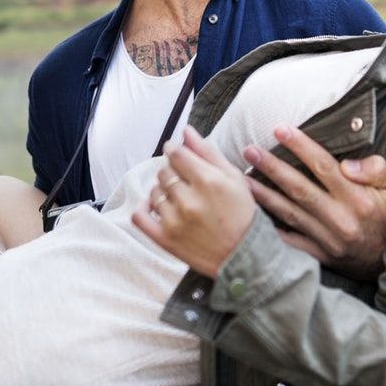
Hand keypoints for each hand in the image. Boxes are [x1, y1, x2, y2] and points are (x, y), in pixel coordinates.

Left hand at [133, 128, 255, 278]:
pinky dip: (144, 207)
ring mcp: (174, 220)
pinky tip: (156, 207)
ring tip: (180, 200)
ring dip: (163, 191)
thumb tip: (186, 131)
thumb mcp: (234, 179)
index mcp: (207, 180)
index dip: (175, 150)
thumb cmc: (242, 214)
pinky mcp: (165, 239)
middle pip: (164, 171)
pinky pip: (140, 215)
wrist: (244, 255)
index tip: (178, 154)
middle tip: (187, 183)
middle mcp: (188, 199)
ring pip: (154, 192)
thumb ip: (208, 152)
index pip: (175, 153)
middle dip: (173, 173)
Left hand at [243, 125, 385, 279]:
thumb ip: (374, 169)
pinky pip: (291, 241)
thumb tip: (347, 164)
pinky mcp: (320, 255)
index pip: (324, 166)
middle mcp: (340, 219)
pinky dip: (270, 229)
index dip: (300, 146)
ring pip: (289, 213)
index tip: (279, 129)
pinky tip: (251, 216)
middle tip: (249, 150)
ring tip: (243, 179)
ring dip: (264, 195)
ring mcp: (328, 239)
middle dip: (272, 167)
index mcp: (358, 198)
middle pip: (299, 188)